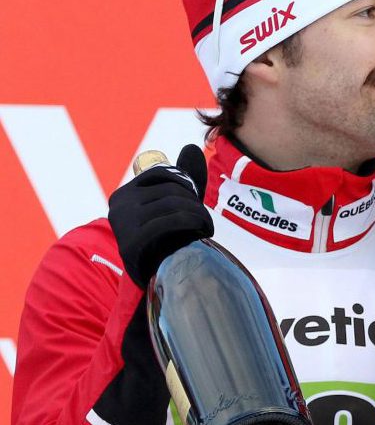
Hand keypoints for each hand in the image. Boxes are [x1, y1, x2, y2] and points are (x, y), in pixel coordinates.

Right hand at [107, 144, 212, 285]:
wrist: (158, 277)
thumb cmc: (168, 239)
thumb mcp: (174, 206)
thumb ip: (183, 178)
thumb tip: (191, 147)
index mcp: (125, 193)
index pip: (162, 174)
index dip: (186, 184)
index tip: (195, 202)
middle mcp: (119, 204)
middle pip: (170, 190)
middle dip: (196, 203)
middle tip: (205, 220)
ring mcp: (123, 223)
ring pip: (173, 203)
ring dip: (198, 215)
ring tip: (204, 228)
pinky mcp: (131, 242)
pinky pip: (169, 221)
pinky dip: (192, 224)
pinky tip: (201, 234)